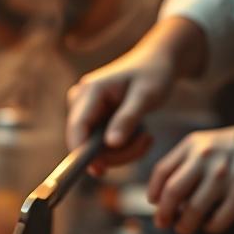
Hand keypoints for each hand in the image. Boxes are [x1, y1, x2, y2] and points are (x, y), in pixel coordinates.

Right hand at [65, 16, 206, 174]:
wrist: (156, 62)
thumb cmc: (153, 74)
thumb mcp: (146, 96)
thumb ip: (128, 119)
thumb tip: (110, 144)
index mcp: (90, 90)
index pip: (77, 128)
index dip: (83, 153)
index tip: (99, 171)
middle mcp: (81, 100)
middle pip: (86, 142)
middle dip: (116, 152)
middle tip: (147, 142)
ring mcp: (85, 110)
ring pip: (95, 149)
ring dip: (124, 152)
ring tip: (147, 138)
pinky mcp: (92, 119)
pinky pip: (102, 146)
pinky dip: (123, 148)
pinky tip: (141, 135)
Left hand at [148, 116, 233, 233]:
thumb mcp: (209, 145)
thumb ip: (186, 165)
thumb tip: (163, 200)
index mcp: (193, 145)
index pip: (161, 172)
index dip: (153, 192)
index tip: (154, 204)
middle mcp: (206, 159)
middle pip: (171, 193)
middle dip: (163, 214)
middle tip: (162, 223)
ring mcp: (224, 176)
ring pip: (192, 212)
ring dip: (184, 226)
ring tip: (184, 228)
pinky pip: (216, 222)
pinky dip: (210, 228)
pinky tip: (211, 224)